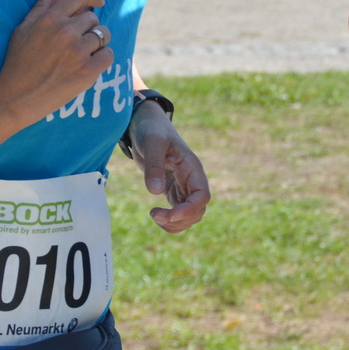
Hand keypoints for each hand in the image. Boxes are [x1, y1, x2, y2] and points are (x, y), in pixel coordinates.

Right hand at [0, 0, 112, 123]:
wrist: (15, 97)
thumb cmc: (18, 62)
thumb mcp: (23, 29)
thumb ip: (42, 6)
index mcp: (50, 19)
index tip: (99, 1)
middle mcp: (65, 32)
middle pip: (93, 18)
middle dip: (88, 27)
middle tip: (77, 41)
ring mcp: (77, 52)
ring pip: (103, 35)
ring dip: (97, 42)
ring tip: (83, 53)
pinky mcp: (87, 72)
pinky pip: (108, 55)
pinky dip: (102, 58)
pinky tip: (90, 63)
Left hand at [126, 102, 210, 232]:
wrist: (146, 125)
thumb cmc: (151, 130)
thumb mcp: (151, 143)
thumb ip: (154, 166)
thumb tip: (155, 192)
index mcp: (192, 168)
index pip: (202, 196)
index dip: (188, 210)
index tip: (167, 215)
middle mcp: (192, 179)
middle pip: (198, 211)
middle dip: (179, 220)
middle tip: (154, 214)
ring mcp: (184, 186)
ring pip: (190, 216)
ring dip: (175, 224)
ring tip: (154, 215)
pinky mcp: (174, 191)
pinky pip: (179, 213)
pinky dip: (169, 221)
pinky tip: (155, 214)